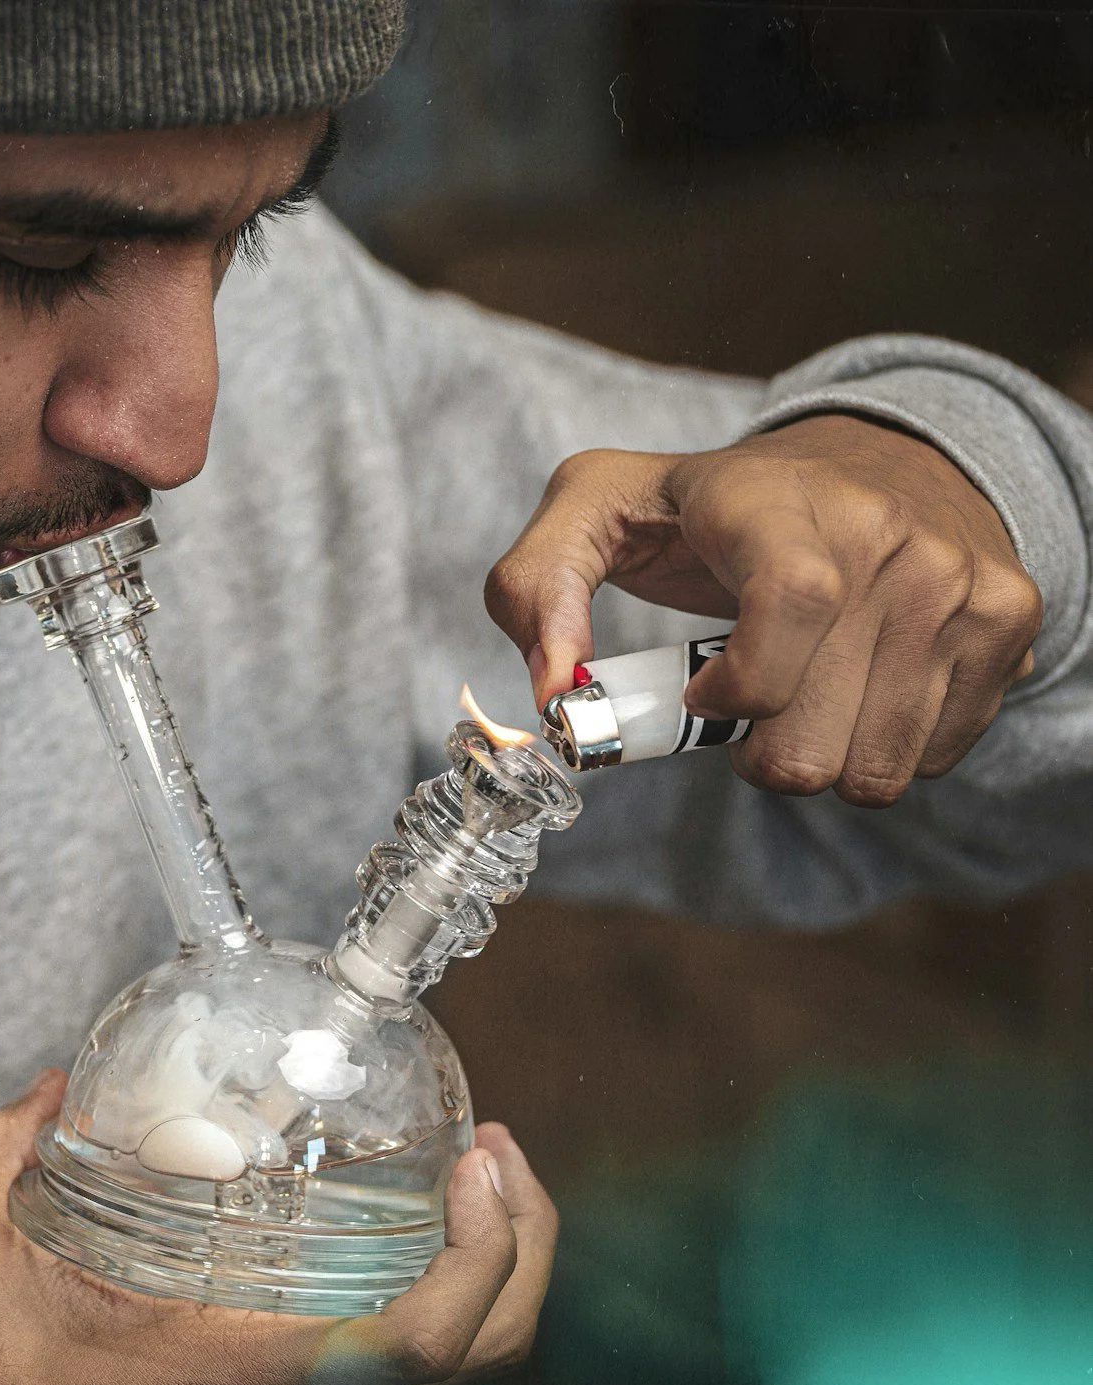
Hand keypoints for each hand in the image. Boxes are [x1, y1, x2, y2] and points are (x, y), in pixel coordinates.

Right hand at [0, 1071, 555, 1384]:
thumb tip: (42, 1088)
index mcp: (253, 1379)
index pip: (424, 1340)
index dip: (482, 1252)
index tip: (477, 1166)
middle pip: (486, 1353)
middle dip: (524, 1245)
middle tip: (496, 1151)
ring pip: (460, 1365)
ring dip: (492, 1269)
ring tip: (468, 1178)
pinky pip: (408, 1365)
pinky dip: (437, 1294)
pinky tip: (386, 1234)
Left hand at [485, 414, 1040, 805]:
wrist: (877, 457)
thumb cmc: (712, 504)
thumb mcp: (596, 508)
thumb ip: (534, 586)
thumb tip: (552, 692)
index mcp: (781, 501)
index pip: (793, 604)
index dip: (740, 687)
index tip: (702, 695)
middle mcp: (890, 534)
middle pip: (814, 737)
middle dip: (755, 751)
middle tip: (741, 702)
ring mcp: (961, 581)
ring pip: (874, 769)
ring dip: (817, 758)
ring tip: (799, 695)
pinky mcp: (1008, 622)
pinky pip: (930, 761)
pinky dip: (879, 748)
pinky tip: (858, 688)